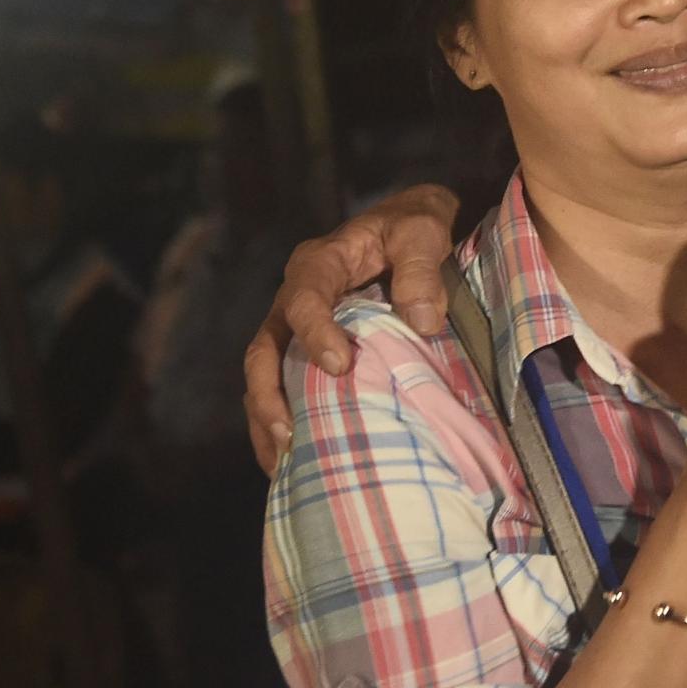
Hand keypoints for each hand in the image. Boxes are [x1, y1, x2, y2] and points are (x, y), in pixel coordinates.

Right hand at [242, 183, 460, 470]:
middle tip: (289, 432)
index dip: (314, 333)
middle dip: (268, 393)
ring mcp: (295, 326)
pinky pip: (282, 385)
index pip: (303, 300)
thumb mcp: (422, 231)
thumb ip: (421, 268)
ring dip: (268, 417)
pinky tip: (296, 459)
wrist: (409, 226)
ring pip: (265, 374)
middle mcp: (294, 296)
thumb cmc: (413, 227)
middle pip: (263, 347)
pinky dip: (283, 421)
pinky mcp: (306, 349)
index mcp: (319, 262)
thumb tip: (422, 320)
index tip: (339, 366)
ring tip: (284, 461)